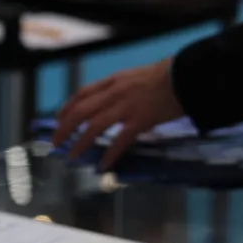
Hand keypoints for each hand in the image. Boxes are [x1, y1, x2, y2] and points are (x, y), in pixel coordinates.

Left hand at [52, 59, 183, 169]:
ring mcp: (127, 107)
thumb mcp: (132, 77)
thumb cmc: (162, 77)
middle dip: (65, 128)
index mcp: (112, 82)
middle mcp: (114, 93)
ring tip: (72, 156)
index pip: (81, 94)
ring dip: (80, 143)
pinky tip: (103, 165)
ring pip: (94, 126)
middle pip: (81, 111)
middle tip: (57, 142)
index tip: (58, 119)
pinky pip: (120, 140)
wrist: (185, 77)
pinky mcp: (141, 120)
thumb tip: (103, 103)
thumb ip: (116, 89)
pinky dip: (110, 154)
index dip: (66, 108)